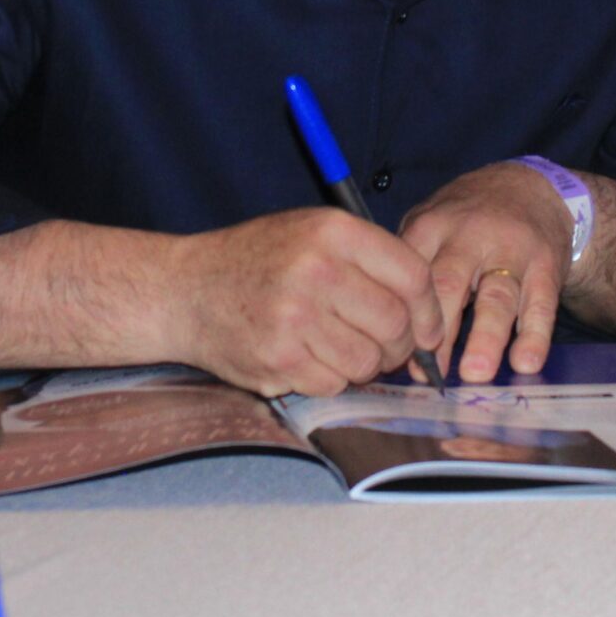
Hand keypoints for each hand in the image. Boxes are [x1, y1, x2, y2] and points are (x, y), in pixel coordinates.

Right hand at [165, 207, 445, 396]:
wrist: (185, 290)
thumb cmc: (257, 261)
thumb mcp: (311, 232)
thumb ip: (369, 259)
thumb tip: (428, 312)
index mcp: (332, 232)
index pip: (413, 276)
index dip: (429, 311)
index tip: (428, 330)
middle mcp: (316, 270)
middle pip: (396, 325)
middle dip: (400, 346)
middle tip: (386, 348)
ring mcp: (295, 317)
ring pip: (368, 361)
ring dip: (363, 366)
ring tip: (340, 350)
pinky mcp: (278, 358)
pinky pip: (334, 384)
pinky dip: (329, 380)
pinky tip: (308, 359)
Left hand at [400, 163, 576, 382]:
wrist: (531, 187)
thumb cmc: (466, 218)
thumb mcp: (430, 223)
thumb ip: (410, 269)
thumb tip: (388, 333)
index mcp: (432, 228)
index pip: (410, 274)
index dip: (402, 315)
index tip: (395, 353)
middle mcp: (470, 238)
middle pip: (449, 285)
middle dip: (439, 330)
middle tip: (431, 373)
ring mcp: (511, 252)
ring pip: (497, 297)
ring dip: (486, 337)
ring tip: (475, 373)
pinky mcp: (545, 267)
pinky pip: (541, 304)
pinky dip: (534, 335)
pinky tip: (525, 363)